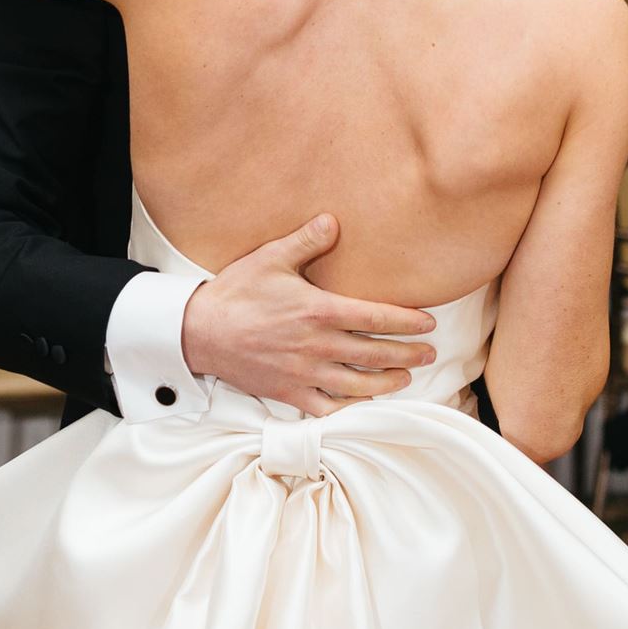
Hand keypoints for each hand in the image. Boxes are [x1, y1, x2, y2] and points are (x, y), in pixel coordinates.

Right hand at [179, 214, 438, 416]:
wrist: (197, 332)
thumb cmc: (236, 292)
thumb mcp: (271, 258)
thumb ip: (307, 240)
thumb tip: (334, 220)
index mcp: (318, 311)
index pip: (376, 317)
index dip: (408, 322)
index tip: (429, 323)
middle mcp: (317, 346)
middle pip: (375, 354)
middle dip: (408, 354)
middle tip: (430, 353)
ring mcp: (303, 373)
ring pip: (358, 386)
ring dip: (388, 383)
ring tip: (406, 378)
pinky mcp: (287, 393)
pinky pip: (326, 408)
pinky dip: (349, 408)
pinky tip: (364, 404)